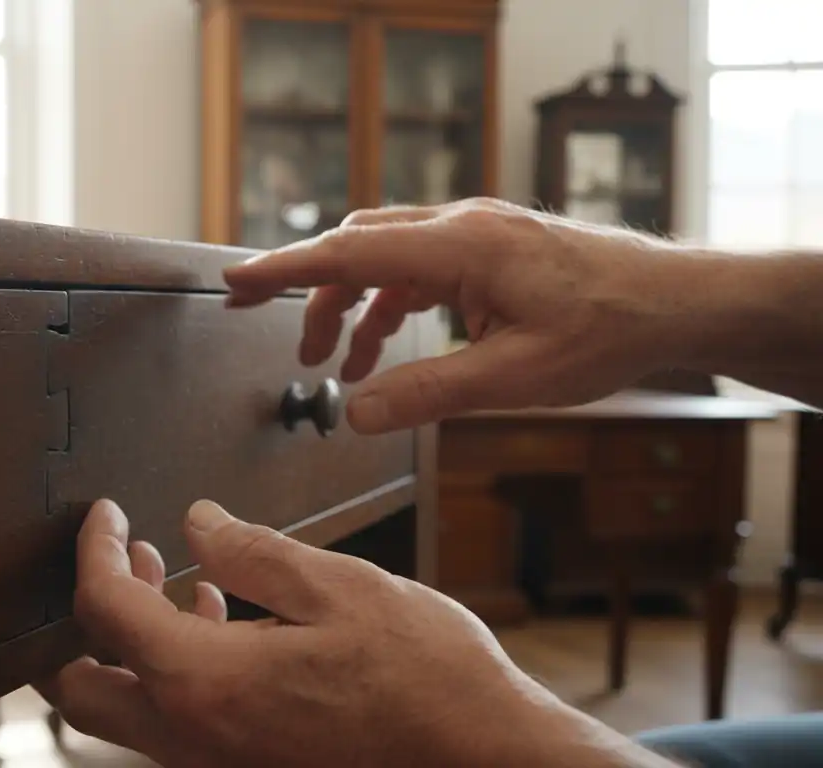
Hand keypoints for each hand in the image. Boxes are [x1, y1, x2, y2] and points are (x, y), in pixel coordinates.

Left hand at [34, 499, 624, 767]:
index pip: (103, 609)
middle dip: (88, 616)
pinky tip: (228, 626)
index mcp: (206, 683)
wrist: (485, 762)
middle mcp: (194, 739)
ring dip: (135, 644)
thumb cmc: (427, 682)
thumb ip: (253, 552)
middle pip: (80, 687)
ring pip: (127, 711)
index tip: (105, 517)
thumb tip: (198, 523)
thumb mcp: (340, 588)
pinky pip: (178, 727)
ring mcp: (216, 767)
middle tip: (128, 560)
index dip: (94, 550)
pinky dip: (178, 673)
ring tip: (182, 584)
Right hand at [222, 199, 694, 432]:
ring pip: (383, 259)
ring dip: (349, 305)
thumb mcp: (514, 379)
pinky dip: (388, 306)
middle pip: (356, 249)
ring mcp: (475, 233)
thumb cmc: (609, 330)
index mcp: (460, 247)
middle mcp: (461, 227)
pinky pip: (416, 268)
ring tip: (331, 363)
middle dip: (308, 292)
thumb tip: (356, 414)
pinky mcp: (488, 247)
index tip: (233, 280)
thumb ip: (427, 394)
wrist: (675, 302)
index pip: (348, 253)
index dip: (283, 269)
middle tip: (265, 326)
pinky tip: (385, 349)